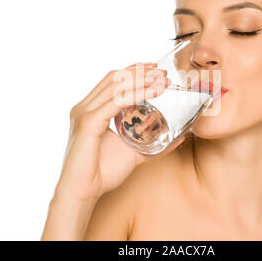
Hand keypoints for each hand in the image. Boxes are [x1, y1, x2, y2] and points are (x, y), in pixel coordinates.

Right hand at [53, 63, 185, 201]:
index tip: (155, 68)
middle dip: (140, 71)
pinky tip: (153, 92)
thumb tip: (178, 137)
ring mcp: (84, 113)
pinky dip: (136, 94)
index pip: (112, 80)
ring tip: (161, 79)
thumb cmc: (102, 173)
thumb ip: (152, 144)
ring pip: (115, 86)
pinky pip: (115, 102)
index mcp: (91, 110)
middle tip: (163, 72)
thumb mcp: (133, 152)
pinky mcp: (88, 123)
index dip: (134, 70)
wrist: (83, 193)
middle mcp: (85, 107)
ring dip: (141, 79)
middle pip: (114, 77)